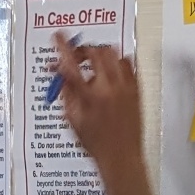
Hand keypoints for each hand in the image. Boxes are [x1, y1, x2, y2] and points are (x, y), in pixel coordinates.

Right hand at [55, 34, 142, 172]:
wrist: (122, 157)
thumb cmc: (96, 144)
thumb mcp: (73, 120)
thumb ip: (67, 94)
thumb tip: (62, 75)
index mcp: (89, 97)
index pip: (71, 65)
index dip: (62, 47)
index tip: (57, 36)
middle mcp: (108, 88)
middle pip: (95, 53)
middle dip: (83, 49)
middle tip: (77, 55)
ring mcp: (125, 87)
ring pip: (114, 54)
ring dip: (102, 53)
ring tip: (95, 62)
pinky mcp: (137, 90)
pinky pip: (130, 64)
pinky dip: (119, 61)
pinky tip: (112, 69)